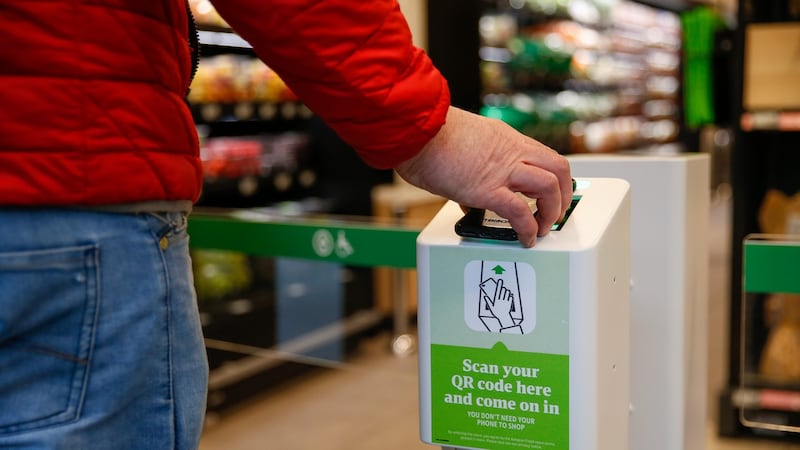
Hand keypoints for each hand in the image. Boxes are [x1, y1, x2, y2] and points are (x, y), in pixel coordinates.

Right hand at [396, 106, 571, 246]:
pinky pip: (520, 211)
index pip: (545, 156)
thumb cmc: (428, 134)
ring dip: (552, 212)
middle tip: (555, 215)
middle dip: (564, 195)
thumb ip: (473, 168)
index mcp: (506, 139)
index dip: (555, 178)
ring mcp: (502, 170)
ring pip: (550, 186)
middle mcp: (511, 152)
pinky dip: (528, 229)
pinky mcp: (487, 189)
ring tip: (542, 229)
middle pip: (559, 168)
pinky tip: (525, 239)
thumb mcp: (463, 146)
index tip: (551, 195)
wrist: (415, 131)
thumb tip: (468, 196)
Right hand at [480, 278, 514, 328]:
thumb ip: (488, 301)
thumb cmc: (497, 313)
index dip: (499, 285)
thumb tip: (485, 296)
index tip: (499, 280)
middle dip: (503, 288)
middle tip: (503, 287)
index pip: (498, 290)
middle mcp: (502, 300)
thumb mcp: (491, 308)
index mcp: (496, 300)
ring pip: (508, 293)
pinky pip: (511, 297)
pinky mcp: (510, 303)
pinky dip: (510, 295)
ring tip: (506, 291)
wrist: (503, 318)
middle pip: (503, 291)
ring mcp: (506, 301)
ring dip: (507, 291)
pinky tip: (509, 295)